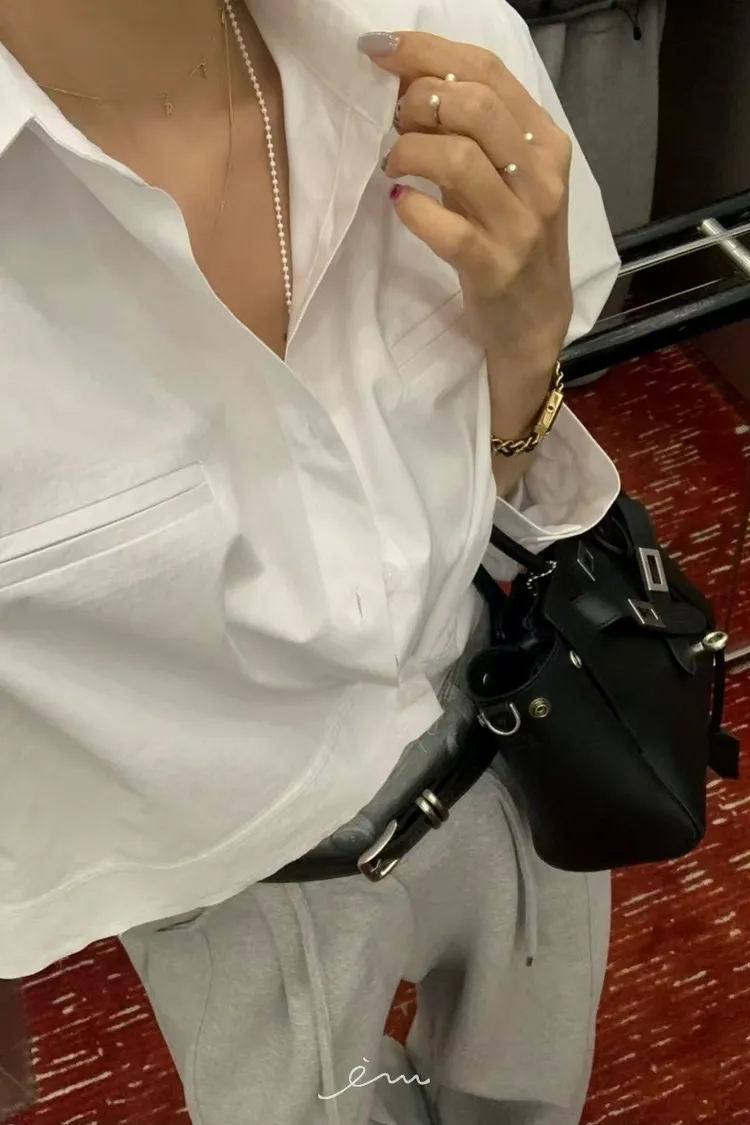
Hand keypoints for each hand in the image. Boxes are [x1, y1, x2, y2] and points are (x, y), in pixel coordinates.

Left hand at [360, 31, 573, 385]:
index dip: (427, 51)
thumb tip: (406, 84)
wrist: (534, 324)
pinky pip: (446, 228)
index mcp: (545, 142)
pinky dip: (413, 210)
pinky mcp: (495, 268)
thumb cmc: (510, 243)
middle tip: (394, 123)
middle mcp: (541, 177)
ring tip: (394, 166)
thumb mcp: (504, 179)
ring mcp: (521, 225)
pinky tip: (402, 205)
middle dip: (418, 100)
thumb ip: (471, 133)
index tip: (378, 51)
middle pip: (475, 104)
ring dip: (409, 151)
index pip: (488, 71)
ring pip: (459, 158)